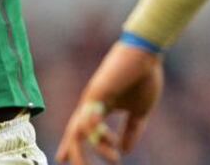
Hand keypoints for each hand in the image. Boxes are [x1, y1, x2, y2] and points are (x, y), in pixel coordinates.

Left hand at [56, 43, 163, 163]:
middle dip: (74, 152)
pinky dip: (99, 134)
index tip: (62, 159)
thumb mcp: (139, 111)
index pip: (80, 129)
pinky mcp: (97, 92)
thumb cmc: (143, 78)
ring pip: (81, 129)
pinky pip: (92, 119)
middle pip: (75, 132)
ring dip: (98, 148)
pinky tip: (110, 144)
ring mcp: (92, 98)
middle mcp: (91, 104)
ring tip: (113, 160)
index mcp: (99, 107)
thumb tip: (124, 150)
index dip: (70, 144)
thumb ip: (131, 130)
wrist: (147, 55)